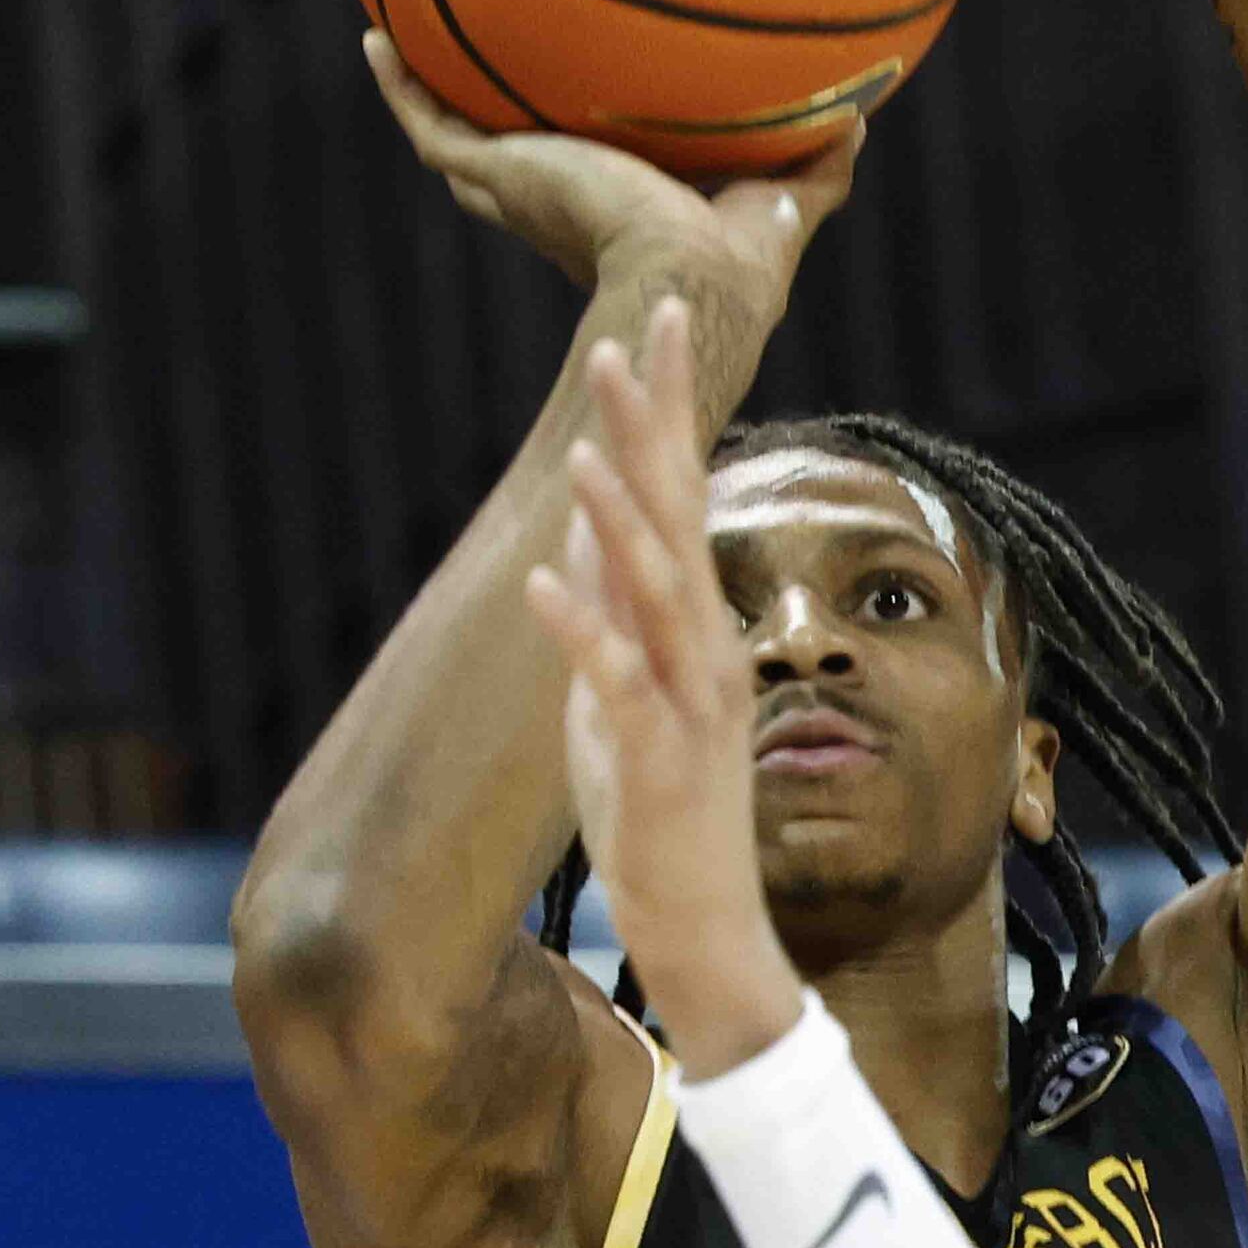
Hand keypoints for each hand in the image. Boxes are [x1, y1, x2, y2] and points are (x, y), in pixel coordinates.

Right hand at [368, 31, 860, 307]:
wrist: (689, 274)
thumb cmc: (740, 261)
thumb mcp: (784, 201)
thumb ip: (817, 168)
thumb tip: (861, 118)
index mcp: (610, 222)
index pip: (577, 193)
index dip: (566, 163)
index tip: (565, 126)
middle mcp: (554, 209)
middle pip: (503, 173)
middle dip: (485, 137)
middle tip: (469, 84)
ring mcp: (518, 191)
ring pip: (455, 147)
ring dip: (426, 101)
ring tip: (400, 48)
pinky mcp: (499, 174)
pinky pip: (430, 123)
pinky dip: (400, 84)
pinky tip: (377, 38)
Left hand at [519, 300, 806, 1072]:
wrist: (706, 924)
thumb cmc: (662, 812)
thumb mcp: (619, 692)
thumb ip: (606, 608)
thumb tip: (579, 520)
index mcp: (694, 624)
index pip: (683, 492)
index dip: (670, 408)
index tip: (650, 323)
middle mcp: (703, 645)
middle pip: (679, 512)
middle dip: (655, 424)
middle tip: (635, 332)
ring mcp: (688, 700)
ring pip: (654, 589)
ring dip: (621, 516)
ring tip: (587, 452)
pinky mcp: (660, 756)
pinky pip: (614, 681)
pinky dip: (578, 628)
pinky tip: (541, 582)